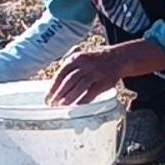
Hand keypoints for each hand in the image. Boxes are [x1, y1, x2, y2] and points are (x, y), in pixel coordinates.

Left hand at [49, 41, 164, 106]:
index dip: (54, 86)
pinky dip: (83, 100)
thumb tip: (55, 86)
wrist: (117, 58)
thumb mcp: (81, 59)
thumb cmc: (94, 61)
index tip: (48, 96)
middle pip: (69, 80)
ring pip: (79, 86)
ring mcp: (95, 73)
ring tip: (62, 105)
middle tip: (52, 103)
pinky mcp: (104, 82)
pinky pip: (91, 92)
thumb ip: (69, 69)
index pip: (61, 73)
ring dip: (69, 97)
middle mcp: (85, 65)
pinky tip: (77, 106)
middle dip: (59, 93)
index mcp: (76, 59)